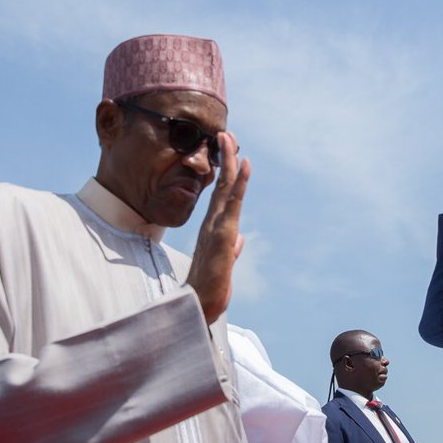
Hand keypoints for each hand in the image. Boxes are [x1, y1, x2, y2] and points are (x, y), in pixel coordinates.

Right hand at [186, 131, 250, 324]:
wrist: (198, 309)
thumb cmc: (209, 289)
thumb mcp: (225, 266)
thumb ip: (231, 250)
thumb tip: (239, 241)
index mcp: (213, 230)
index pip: (221, 196)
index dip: (227, 173)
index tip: (229, 151)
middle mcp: (213, 224)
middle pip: (221, 185)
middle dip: (224, 158)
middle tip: (226, 133)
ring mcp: (216, 228)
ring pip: (226, 189)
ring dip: (229, 162)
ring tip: (231, 138)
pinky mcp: (222, 236)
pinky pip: (232, 203)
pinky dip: (239, 182)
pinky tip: (244, 164)